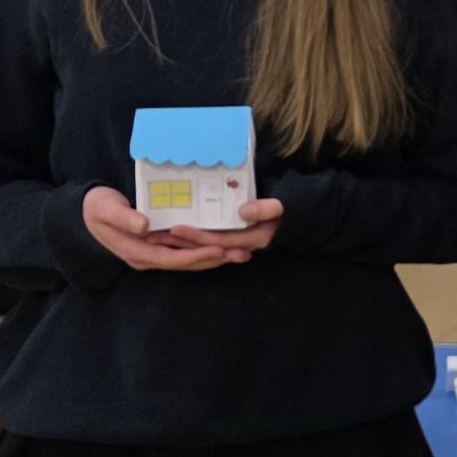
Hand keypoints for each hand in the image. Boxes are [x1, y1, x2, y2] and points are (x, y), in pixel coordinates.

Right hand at [82, 185, 241, 270]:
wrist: (85, 214)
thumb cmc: (97, 208)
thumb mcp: (106, 208)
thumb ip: (123, 217)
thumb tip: (144, 227)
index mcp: (135, 251)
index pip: (171, 258)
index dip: (196, 255)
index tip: (219, 249)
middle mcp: (146, 257)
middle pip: (185, 263)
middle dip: (213, 260)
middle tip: (242, 254)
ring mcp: (152, 254)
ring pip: (186, 260)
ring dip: (213, 258)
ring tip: (241, 253)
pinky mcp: (157, 247)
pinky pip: (183, 252)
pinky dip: (203, 251)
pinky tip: (222, 246)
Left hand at [165, 196, 283, 254]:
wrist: (301, 219)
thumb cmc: (292, 210)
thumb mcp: (282, 207)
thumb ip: (266, 209)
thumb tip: (243, 211)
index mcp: (252, 240)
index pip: (217, 241)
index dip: (195, 236)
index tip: (175, 227)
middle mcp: (242, 248)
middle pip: (204, 248)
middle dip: (179, 244)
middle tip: (154, 236)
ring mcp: (236, 247)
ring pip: (203, 249)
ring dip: (180, 245)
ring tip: (156, 237)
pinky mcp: (232, 242)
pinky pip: (207, 245)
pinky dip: (189, 242)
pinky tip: (172, 236)